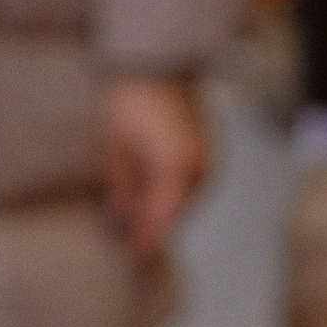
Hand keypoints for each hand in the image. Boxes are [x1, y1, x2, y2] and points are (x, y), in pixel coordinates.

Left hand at [101, 76, 208, 261]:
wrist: (160, 66)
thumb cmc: (131, 101)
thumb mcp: (116, 147)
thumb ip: (123, 188)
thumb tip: (122, 221)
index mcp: (176, 168)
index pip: (162, 217)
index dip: (148, 240)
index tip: (135, 260)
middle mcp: (200, 169)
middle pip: (179, 213)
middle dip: (157, 231)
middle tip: (135, 252)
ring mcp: (210, 162)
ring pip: (188, 202)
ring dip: (167, 216)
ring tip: (143, 232)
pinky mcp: (210, 155)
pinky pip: (194, 188)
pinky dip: (176, 199)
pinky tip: (158, 205)